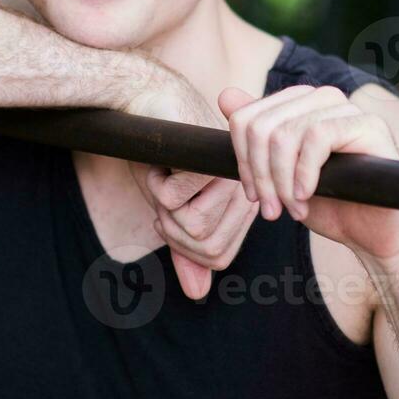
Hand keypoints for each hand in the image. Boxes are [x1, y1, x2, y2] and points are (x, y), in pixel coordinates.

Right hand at [126, 71, 248, 298]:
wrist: (153, 103)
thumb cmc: (165, 156)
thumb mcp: (176, 211)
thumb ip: (189, 250)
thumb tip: (198, 294)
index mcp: (242, 204)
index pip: (216, 257)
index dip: (184, 246)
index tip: (170, 214)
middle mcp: (245, 193)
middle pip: (205, 247)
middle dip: (170, 229)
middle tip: (163, 193)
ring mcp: (232, 178)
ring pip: (191, 228)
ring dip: (163, 208)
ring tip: (164, 176)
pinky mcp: (213, 164)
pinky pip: (176, 202)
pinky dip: (157, 185)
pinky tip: (163, 162)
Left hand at [218, 85, 398, 263]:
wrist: (374, 234)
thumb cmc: (331, 203)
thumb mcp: (281, 172)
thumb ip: (256, 135)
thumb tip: (226, 95)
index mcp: (299, 104)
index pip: (246, 118)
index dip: (241, 161)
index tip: (254, 195)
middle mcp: (322, 99)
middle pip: (261, 127)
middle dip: (260, 176)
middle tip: (271, 209)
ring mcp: (347, 109)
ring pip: (286, 134)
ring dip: (282, 182)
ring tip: (292, 209)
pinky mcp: (369, 125)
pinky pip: (317, 137)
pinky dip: (304, 173)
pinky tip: (307, 196)